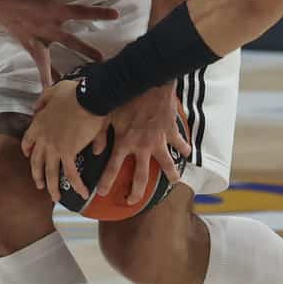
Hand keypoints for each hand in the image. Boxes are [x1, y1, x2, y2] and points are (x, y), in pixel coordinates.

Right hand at [0, 0, 117, 85]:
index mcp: (53, 10)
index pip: (80, 12)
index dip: (98, 13)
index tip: (115, 15)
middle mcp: (47, 27)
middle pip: (71, 41)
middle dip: (86, 50)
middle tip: (102, 60)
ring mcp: (38, 39)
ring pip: (55, 58)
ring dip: (67, 70)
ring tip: (77, 83)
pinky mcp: (29, 46)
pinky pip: (39, 64)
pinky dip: (45, 77)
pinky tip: (49, 92)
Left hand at [23, 79, 108, 197]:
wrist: (89, 97)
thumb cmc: (76, 92)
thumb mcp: (54, 90)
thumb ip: (44, 99)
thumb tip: (37, 108)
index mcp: (38, 124)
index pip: (27, 142)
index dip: (28, 151)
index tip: (29, 157)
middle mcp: (43, 138)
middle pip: (36, 162)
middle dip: (37, 176)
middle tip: (40, 185)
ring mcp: (54, 147)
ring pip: (50, 173)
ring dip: (53, 187)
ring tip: (55, 197)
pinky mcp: (68, 152)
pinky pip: (71, 173)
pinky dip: (76, 184)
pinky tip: (83, 192)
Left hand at [92, 83, 190, 204]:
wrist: (147, 82)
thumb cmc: (124, 95)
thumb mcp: (106, 114)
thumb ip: (99, 134)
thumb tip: (94, 151)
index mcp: (124, 142)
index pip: (112, 168)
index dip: (107, 182)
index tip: (103, 193)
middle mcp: (141, 147)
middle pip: (140, 176)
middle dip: (136, 191)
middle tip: (133, 201)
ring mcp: (158, 140)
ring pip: (166, 164)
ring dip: (170, 174)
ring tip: (174, 182)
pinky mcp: (170, 130)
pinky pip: (179, 142)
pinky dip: (184, 148)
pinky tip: (188, 153)